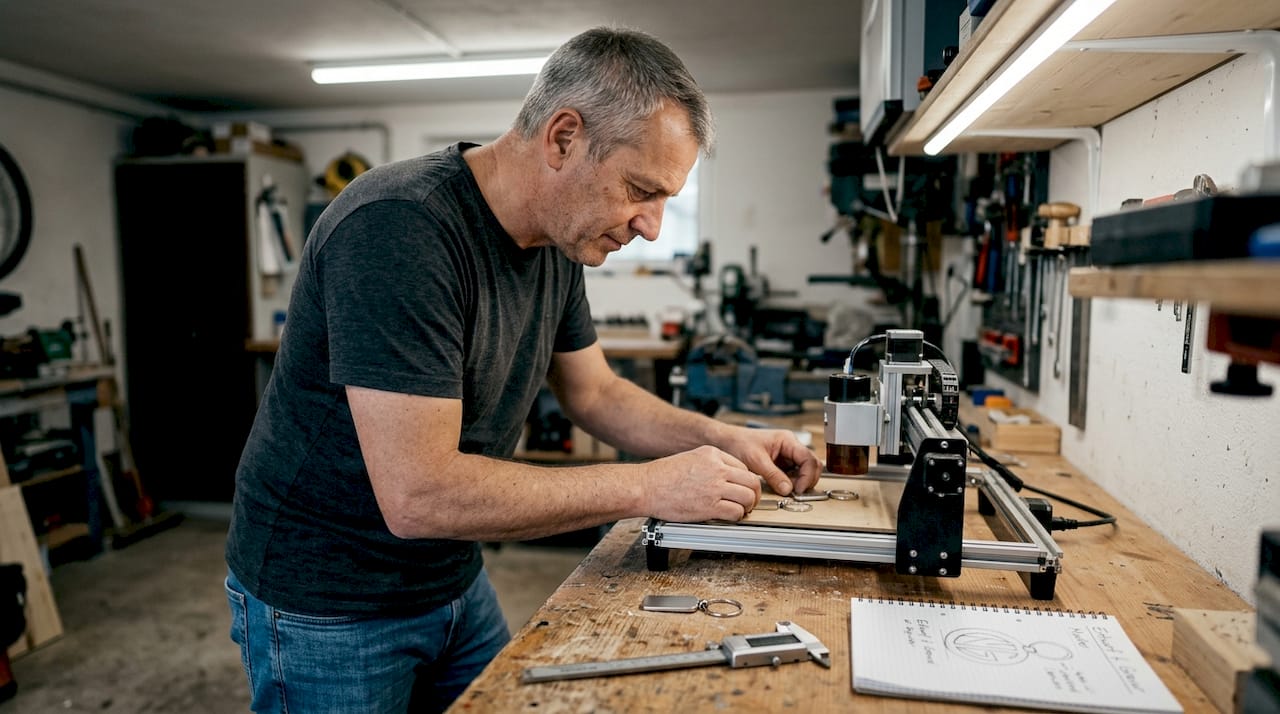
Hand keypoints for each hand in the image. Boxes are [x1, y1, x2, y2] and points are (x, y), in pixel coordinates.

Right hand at [641, 445, 763, 522]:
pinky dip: (737, 517)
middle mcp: (717, 468)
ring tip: (741, 511)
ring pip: (748, 497)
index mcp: (712, 454)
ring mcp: (714, 487)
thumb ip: (711, 464)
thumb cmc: (663, 475)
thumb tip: (728, 477)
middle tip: (749, 502)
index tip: (744, 489)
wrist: (646, 486)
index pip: (744, 467)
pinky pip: (736, 512)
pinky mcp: (709, 506)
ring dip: (748, 507)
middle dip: (754, 494)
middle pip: (752, 481)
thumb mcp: (691, 458)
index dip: (746, 481)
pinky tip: (729, 517)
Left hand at [719, 426, 822, 497]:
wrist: (726, 442)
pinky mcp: (781, 464)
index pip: (809, 458)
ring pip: (804, 471)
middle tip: (796, 492)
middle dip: (807, 480)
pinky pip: (793, 475)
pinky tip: (782, 487)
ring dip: (799, 482)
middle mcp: (790, 447)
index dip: (808, 476)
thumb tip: (788, 489)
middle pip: (811, 465)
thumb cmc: (739, 442)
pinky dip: (791, 483)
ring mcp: (786, 456)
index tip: (799, 489)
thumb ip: (773, 475)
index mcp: (787, 440)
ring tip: (787, 490)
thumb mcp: (756, 460)